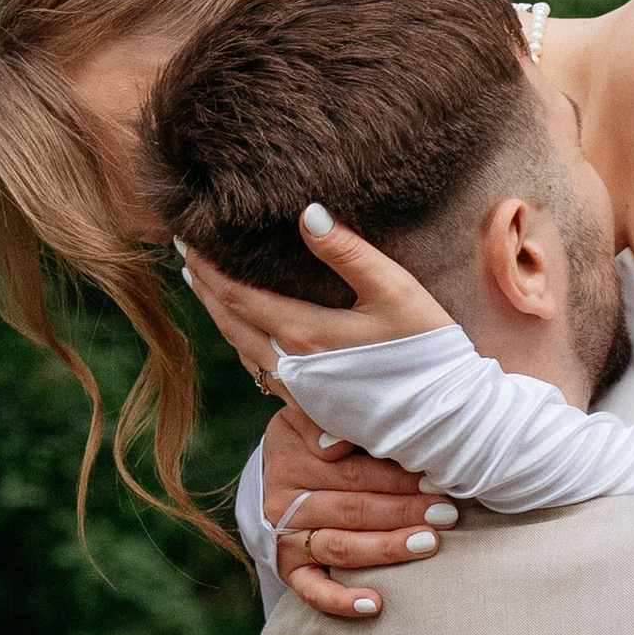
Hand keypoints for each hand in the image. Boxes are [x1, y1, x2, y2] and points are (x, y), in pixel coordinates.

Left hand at [179, 209, 453, 381]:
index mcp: (303, 335)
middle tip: (185, 253)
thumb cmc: (428, 352)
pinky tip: (243, 329)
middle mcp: (290, 368)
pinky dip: (240, 340)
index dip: (208, 265)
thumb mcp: (394, 291)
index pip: (235, 295)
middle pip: (228, 322)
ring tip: (205, 284)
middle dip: (203, 286)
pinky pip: (260, 369)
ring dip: (218, 313)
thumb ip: (348, 252)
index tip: (188, 236)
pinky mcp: (311, 408)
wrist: (448, 420)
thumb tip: (307, 213)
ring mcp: (299, 393)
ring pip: (240, 348)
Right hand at [256, 400, 460, 623]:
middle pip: (352, 508)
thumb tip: (334, 444)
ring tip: (429, 543)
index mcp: (292, 457)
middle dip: (405, 510)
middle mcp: (283, 500)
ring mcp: (285, 537)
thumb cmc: (315, 437)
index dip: (397, 477)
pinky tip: (375, 604)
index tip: (436, 479)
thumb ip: (329, 418)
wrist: (280, 468)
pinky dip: (341, 600)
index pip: (351, 471)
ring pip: (341, 546)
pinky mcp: (287, 568)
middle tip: (447, 512)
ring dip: (388, 547)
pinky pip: (312, 590)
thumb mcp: (313, 414)